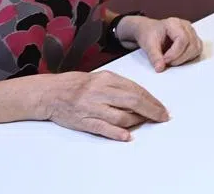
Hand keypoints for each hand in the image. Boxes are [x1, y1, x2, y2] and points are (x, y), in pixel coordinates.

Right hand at [37, 71, 168, 141]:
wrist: (50, 93)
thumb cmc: (77, 84)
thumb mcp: (100, 78)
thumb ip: (120, 86)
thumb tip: (142, 97)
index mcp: (107, 78)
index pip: (136, 90)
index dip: (152, 100)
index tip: (162, 108)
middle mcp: (100, 92)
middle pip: (133, 102)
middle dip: (152, 110)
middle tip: (162, 117)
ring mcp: (91, 107)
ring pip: (120, 116)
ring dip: (137, 122)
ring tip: (144, 122)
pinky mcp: (83, 121)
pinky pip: (103, 128)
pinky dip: (116, 133)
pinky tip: (127, 136)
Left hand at [117, 16, 202, 71]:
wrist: (149, 31)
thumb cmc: (149, 33)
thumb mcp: (148, 44)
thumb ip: (154, 56)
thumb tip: (160, 68)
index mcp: (174, 23)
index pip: (183, 39)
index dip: (175, 53)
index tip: (164, 60)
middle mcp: (185, 26)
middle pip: (191, 44)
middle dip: (179, 58)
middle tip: (166, 62)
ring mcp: (191, 32)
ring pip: (196, 48)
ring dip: (185, 58)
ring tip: (171, 60)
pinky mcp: (193, 39)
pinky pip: (197, 50)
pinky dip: (188, 57)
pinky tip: (178, 58)